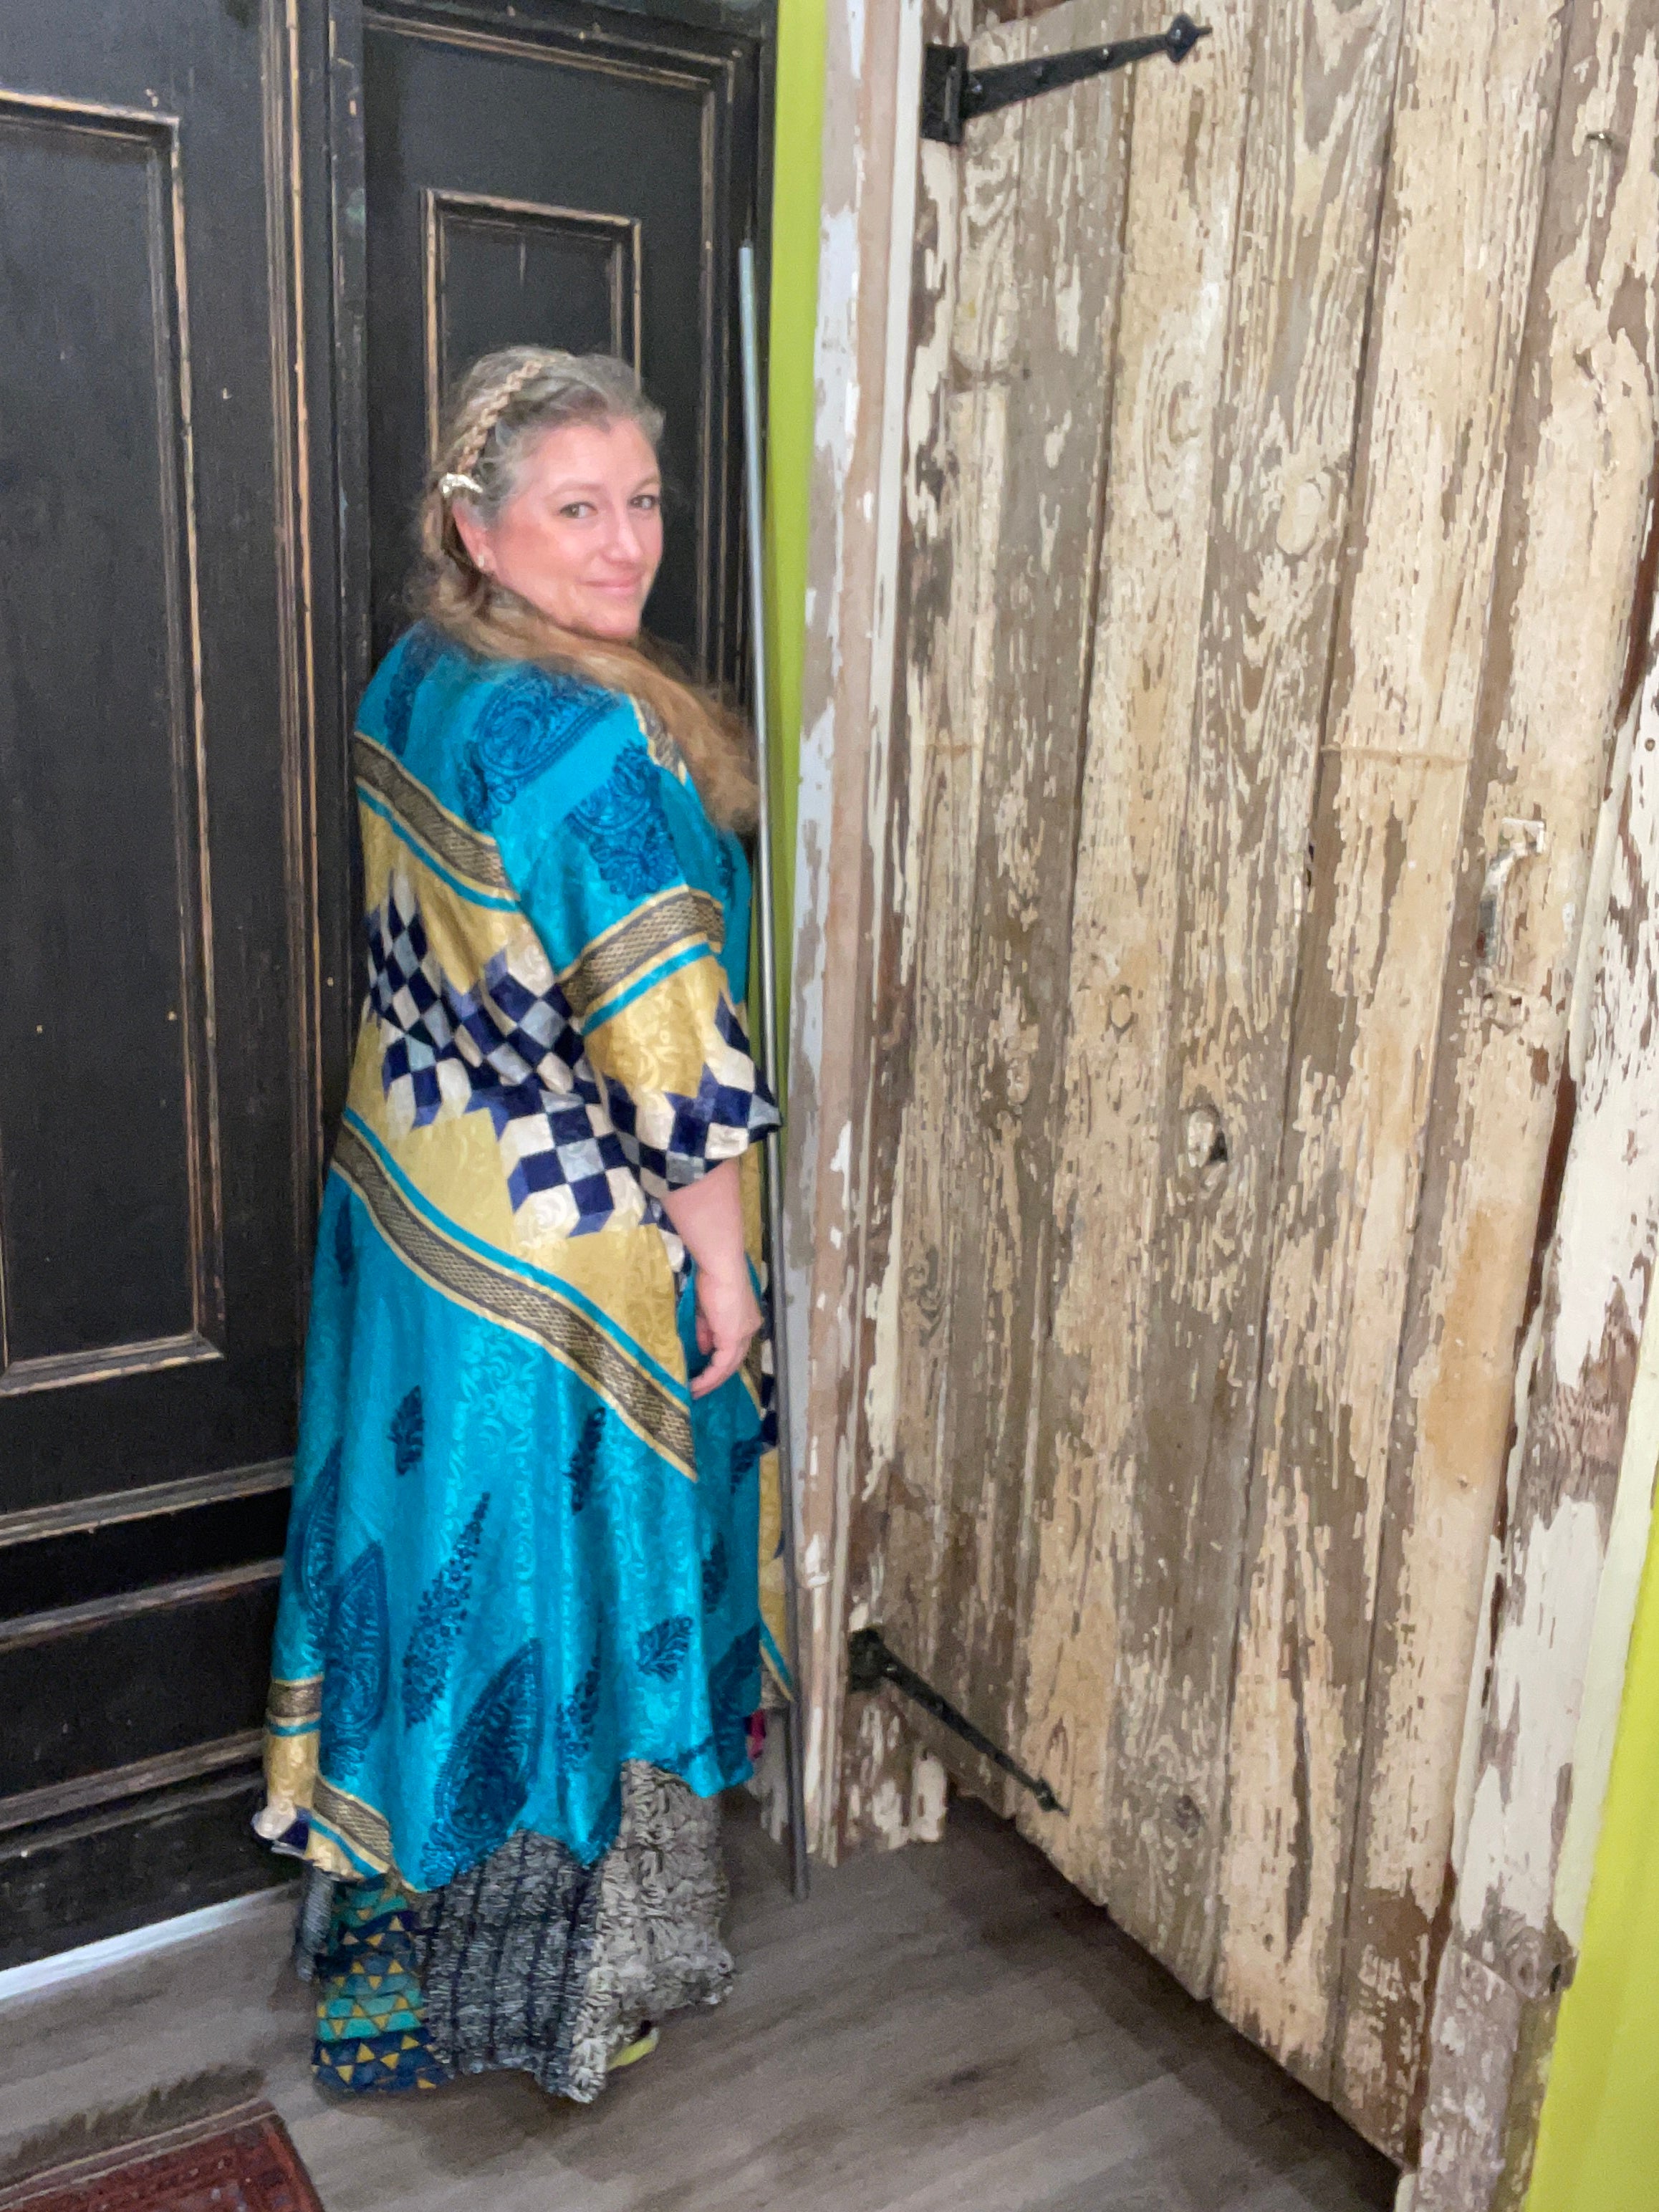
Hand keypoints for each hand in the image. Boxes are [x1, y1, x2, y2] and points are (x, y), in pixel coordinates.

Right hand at [691, 1265, 761, 1398]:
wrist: (720, 1267)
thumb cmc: (713, 1280)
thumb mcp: (707, 1311)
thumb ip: (707, 1332)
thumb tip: (706, 1350)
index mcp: (745, 1321)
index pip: (734, 1348)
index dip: (720, 1362)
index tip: (703, 1372)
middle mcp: (749, 1330)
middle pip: (734, 1361)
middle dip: (716, 1378)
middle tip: (699, 1389)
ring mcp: (743, 1335)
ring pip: (729, 1366)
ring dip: (712, 1381)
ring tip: (695, 1391)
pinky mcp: (733, 1338)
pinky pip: (721, 1364)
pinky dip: (710, 1376)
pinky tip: (697, 1384)